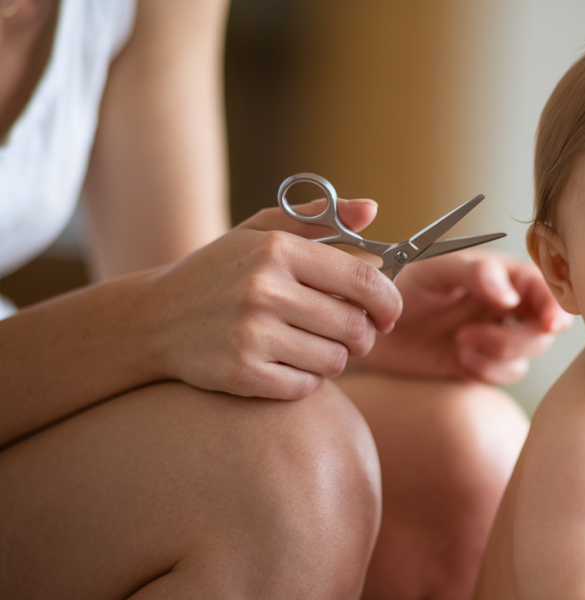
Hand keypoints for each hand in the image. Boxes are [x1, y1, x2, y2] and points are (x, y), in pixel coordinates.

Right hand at [140, 198, 402, 399]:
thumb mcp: (263, 231)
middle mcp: (265, 290)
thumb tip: (372, 211)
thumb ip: (322, 218)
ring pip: (335, 360)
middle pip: (355, 327)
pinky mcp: (241, 373)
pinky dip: (305, 380)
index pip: (363, 280)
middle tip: (352, 334)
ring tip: (312, 345)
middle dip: (363, 335)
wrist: (154, 318)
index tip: (389, 313)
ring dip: (334, 358)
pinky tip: (286, 363)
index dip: (389, 301)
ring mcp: (251, 334)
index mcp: (278, 250)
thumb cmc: (220, 272)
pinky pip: (306, 387)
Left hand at [357, 250, 572, 383]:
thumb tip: (511, 295)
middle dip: (520, 338)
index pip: (546, 287)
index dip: (555, 305)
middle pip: (545, 327)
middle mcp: (508, 304)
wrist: (375, 323)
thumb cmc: (403, 283)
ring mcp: (498, 334)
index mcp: (503, 274)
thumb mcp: (436, 269)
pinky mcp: (484, 362)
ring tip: (460, 342)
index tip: (549, 323)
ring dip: (499, 353)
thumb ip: (476, 273)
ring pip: (529, 353)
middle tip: (475, 334)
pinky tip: (460, 358)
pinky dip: (488, 370)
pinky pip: (507, 373)